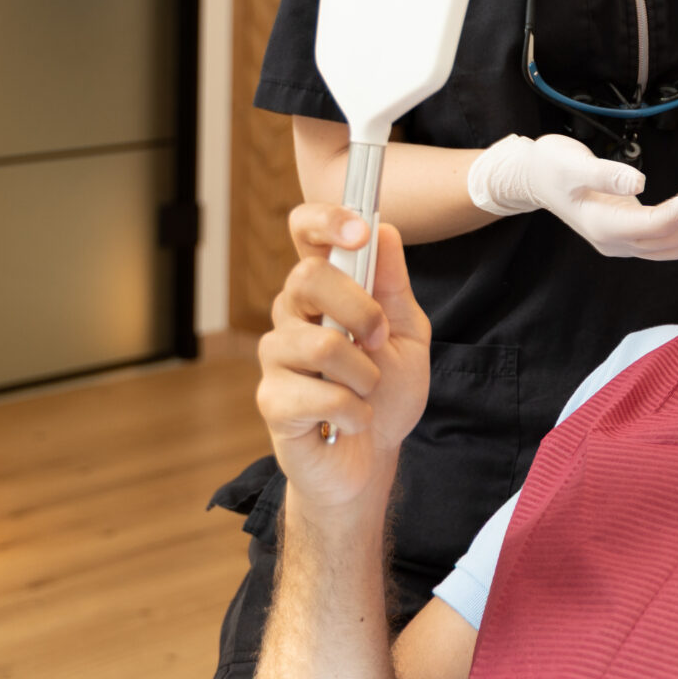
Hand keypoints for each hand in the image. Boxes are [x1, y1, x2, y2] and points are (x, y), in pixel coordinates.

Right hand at [256, 204, 432, 515]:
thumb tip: (382, 230)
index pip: (304, 232)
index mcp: (325, 289)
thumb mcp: (406, 333)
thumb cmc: (386, 391)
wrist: (373, 457)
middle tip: (378, 341)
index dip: (325, 221)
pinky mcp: (272, 401)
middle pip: (304, 278)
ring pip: (320, 344)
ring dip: (364, 374)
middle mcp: (291, 315)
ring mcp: (276, 358)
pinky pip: (321, 394)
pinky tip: (352, 420)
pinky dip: (354, 411)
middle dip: (360, 310)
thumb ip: (393, 285)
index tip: (359, 232)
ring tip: (367, 391)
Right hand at [465, 134, 677, 260]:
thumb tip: (639, 181)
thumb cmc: (552, 165)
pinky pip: (667, 239)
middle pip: (672, 239)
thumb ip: (605, 174)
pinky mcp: (628, 235)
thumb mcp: (572, 163)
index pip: (660, 224)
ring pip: (674, 245)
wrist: (534, 177)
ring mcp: (621, 243)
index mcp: (603, 226)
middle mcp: (615, 242)